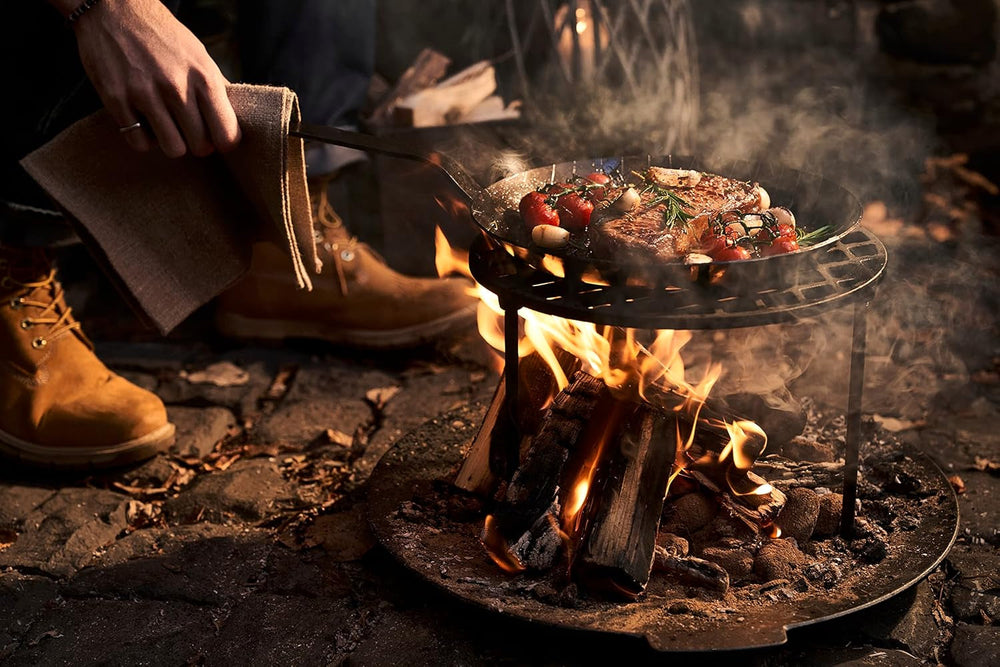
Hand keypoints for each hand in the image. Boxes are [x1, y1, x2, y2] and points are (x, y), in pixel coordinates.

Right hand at [67, 0, 240, 156]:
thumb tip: (236, 116)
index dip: (224, 141)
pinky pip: (140, 143)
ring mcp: (145, 94)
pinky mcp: (116, 100)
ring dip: (172, 143)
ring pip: (173, 149)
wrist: (113, 8)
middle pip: (200, 147)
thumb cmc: (163, 35)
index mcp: (204, 77)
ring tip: (168, 126)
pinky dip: (144, 139)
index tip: (216, 136)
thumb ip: (216, 86)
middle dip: (198, 143)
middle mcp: (177, 87)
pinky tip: (144, 122)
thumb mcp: (199, 54)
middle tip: (190, 130)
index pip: (227, 134)